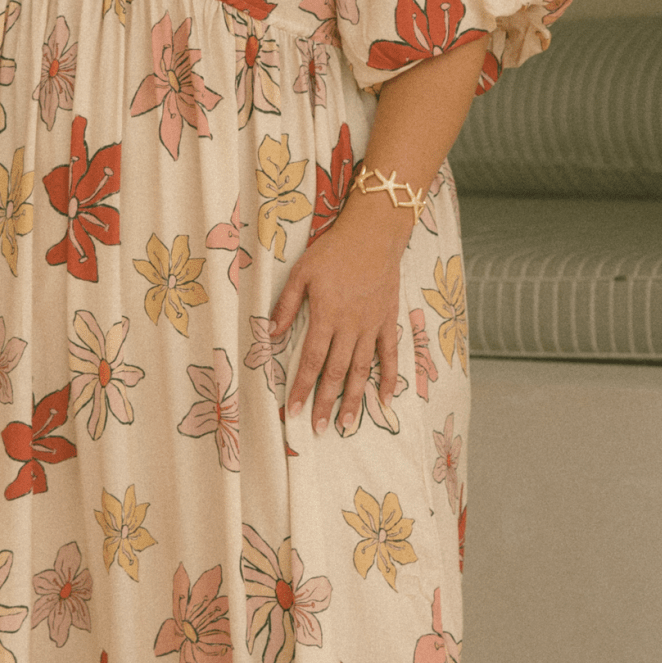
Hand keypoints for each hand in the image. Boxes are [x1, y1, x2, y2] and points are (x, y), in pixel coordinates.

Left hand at [269, 206, 402, 434]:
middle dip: (325, 402)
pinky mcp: (388, 321)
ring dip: (355, 399)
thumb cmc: (334, 251)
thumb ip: (287, 305)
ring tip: (347, 424)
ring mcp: (372, 325)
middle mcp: (350, 326)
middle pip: (336, 372)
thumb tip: (272, 334)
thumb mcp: (302, 272)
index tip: (293, 411)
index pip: (311, 360)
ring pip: (362, 370)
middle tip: (318, 428)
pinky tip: (386, 399)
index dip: (301, 387)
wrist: (375, 233)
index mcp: (326, 315)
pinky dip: (389, 377)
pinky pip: (390, 355)